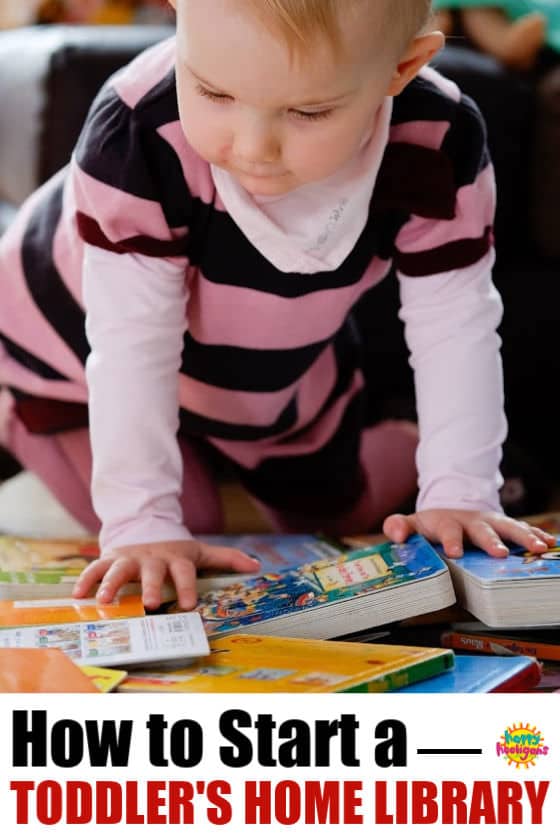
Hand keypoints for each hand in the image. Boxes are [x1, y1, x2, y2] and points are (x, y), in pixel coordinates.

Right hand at [72, 539, 260, 610]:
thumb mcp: (200, 552)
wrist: (145, 527)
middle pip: (151, 571)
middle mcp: (151, 558)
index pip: (183, 572)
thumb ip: (226, 558)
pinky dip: (86, 579)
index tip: (189, 605)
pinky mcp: (110, 557)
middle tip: (148, 603)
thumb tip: (256, 566)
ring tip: (105, 601)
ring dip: (111, 584)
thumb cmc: (175, 550)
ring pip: (119, 568)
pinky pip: (96, 568)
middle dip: (149, 586)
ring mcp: (129, 557)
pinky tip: (78, 595)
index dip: (187, 587)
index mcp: (175, 558)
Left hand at [382, 508, 556, 557]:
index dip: (451, 541)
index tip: (454, 552)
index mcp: (448, 522)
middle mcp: (473, 521)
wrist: (452, 507)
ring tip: (540, 548)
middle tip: (501, 554)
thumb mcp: (412, 523)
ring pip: (510, 528)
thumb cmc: (431, 524)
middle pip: (483, 530)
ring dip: (525, 537)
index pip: (448, 531)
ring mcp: (492, 523)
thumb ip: (398, 526)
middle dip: (492, 541)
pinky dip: (538, 536)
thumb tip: (395, 534)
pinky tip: (550, 543)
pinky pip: (525, 531)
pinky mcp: (506, 527)